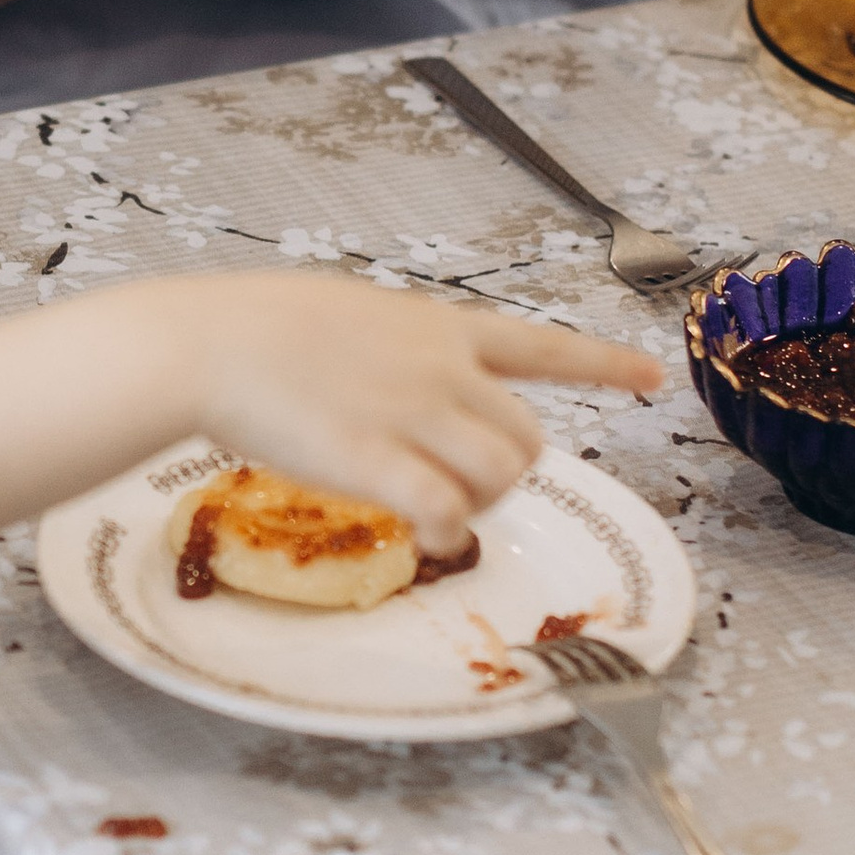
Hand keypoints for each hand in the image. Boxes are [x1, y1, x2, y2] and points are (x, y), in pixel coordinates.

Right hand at [193, 272, 661, 549]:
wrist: (204, 344)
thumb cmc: (252, 328)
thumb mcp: (344, 315)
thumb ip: (389, 348)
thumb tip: (396, 376)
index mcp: (435, 326)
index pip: (540, 345)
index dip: (600, 366)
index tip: (650, 378)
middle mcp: (440, 367)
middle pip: (526, 434)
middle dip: (509, 474)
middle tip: (457, 493)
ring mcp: (412, 413)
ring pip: (504, 471)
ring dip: (484, 505)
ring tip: (440, 514)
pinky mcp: (376, 461)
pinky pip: (448, 511)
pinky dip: (451, 533)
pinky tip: (430, 539)